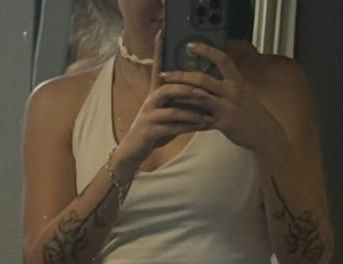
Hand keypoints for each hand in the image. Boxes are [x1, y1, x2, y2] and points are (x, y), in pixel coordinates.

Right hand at [114, 32, 212, 174]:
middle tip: (205, 90)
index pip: (156, 68)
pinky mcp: (150, 131)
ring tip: (208, 114)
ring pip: (173, 109)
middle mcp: (150, 101)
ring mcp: (149, 116)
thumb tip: (200, 93)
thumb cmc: (154, 131)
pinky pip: (173, 127)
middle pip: (169, 88)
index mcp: (153, 93)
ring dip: (192, 112)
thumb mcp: (166, 114)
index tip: (162, 33)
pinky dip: (189, 127)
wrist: (134, 151)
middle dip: (188, 89)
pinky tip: (201, 127)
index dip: (158, 50)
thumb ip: (179, 102)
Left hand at [158, 42, 281, 153]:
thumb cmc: (251, 114)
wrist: (264, 133)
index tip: (190, 46)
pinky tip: (176, 114)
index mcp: (237, 80)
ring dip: (180, 94)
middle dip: (181, 75)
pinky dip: (188, 116)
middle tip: (164, 74)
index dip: (206, 50)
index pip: (222, 58)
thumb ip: (226, 86)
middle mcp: (232, 91)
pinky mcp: (223, 123)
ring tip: (165, 92)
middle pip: (203, 78)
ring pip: (199, 97)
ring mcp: (227, 107)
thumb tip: (208, 80)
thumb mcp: (242, 94)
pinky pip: (202, 118)